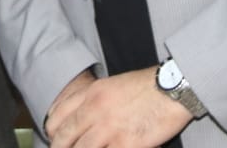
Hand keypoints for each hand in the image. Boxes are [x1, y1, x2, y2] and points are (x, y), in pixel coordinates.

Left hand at [45, 66, 189, 147]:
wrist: (173, 88)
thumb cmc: (147, 87)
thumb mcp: (112, 85)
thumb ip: (93, 100)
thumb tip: (82, 119)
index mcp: (91, 94)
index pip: (57, 116)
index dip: (53, 133)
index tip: (54, 139)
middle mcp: (95, 110)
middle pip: (64, 138)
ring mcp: (109, 129)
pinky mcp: (127, 144)